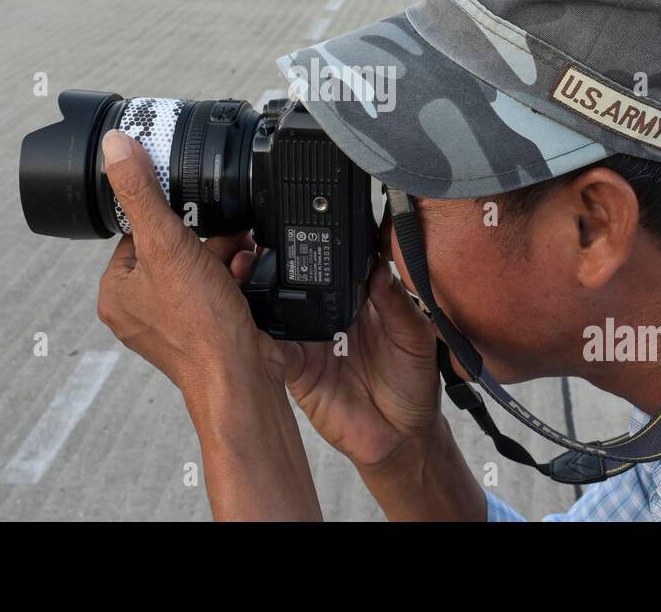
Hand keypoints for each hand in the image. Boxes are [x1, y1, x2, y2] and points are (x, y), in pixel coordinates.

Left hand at [95, 131, 258, 393]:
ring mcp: (173, 324)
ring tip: (240, 255)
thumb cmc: (200, 325)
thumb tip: (116, 148)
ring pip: (199, 268)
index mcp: (117, 292)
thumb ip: (142, 192)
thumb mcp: (167, 244)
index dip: (169, 218)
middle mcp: (139, 310)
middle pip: (173, 248)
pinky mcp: (205, 332)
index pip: (137, 232)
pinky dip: (236, 278)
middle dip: (205, 239)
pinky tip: (248, 275)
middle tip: (226, 236)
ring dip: (225, 256)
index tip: (192, 215)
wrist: (242, 377)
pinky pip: (218, 290)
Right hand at [233, 251, 441, 469]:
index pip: (333, 265)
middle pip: (295, 281)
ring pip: (274, 308)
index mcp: (357, 300)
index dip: (319, 245)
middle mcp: (328, 315)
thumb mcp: (415, 336)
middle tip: (260, 243)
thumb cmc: (413, 383)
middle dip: (273, 260)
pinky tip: (250, 319)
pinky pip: (270, 347)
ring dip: (258, 288)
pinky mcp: (296, 369)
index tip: (305, 224)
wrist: (401, 437)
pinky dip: (257, 334)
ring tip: (246, 268)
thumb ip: (396, 302)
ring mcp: (308, 341)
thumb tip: (379, 266)